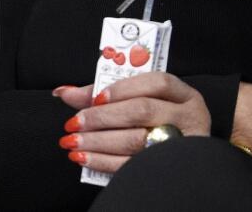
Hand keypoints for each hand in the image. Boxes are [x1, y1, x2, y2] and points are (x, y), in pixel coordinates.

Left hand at [53, 72, 209, 173]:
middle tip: (74, 122)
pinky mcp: (168, 169)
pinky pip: (132, 165)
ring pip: (136, 140)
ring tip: (72, 141)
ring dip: (97, 141)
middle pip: (142, 111)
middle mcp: (187, 118)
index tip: (96, 98)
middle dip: (102, 117)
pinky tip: (83, 157)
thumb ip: (101, 93)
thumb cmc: (152, 118)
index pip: (157, 83)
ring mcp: (182, 145)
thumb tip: (64, 91)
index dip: (123, 89)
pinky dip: (103, 161)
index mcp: (182, 95)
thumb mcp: (136, 99)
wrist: (179, 155)